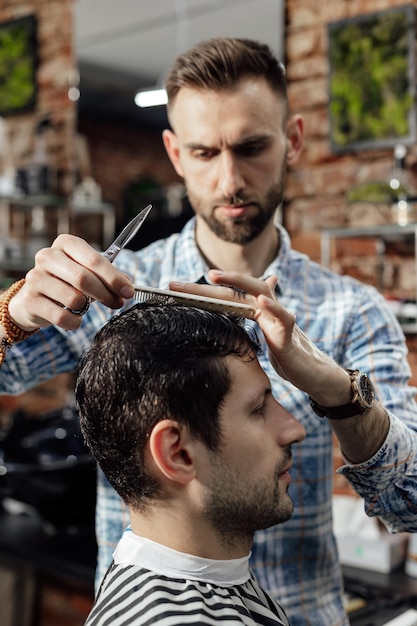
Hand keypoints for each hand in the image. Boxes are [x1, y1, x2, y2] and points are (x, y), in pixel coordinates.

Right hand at [8, 234, 134, 331]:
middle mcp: (48, 256)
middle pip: (84, 278)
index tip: (128, 292)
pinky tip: (74, 319)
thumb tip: (127, 285)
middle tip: (117, 303)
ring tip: (85, 308)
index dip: (114, 278)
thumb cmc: (67, 282)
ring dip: (86, 308)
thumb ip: (108, 277)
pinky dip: (74, 322)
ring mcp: (35, 277)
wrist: (34, 299)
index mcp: (66, 243)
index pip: (94, 260)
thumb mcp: (87, 272)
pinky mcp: (29, 300)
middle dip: (105, 294)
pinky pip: (61, 317)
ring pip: (73, 298)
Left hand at [170, 270, 350, 404]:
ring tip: (214, 275)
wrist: (312, 372)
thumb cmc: (286, 351)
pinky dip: (273, 306)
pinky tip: (261, 299)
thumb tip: (243, 302)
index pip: (223, 296)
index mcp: (254, 309)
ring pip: (258, 291)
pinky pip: (283, 316)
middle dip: (204, 285)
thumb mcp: (262, 333)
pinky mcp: (290, 333)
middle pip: (234, 289)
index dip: (198, 292)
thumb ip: (251, 316)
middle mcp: (265, 307)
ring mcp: (278, 317)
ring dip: (237, 281)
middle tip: (175, 284)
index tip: (171, 290)